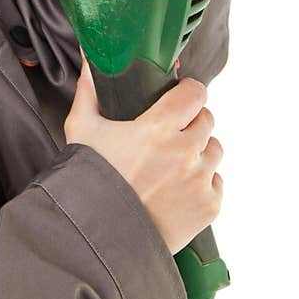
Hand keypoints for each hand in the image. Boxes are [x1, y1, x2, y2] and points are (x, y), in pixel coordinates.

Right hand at [63, 52, 224, 255]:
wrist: (99, 236)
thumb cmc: (89, 182)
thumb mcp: (81, 131)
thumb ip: (88, 92)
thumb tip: (89, 63)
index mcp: (158, 128)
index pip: (195, 93)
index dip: (187, 92)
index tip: (179, 96)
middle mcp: (185, 152)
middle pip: (206, 120)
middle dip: (190, 122)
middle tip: (169, 134)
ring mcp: (200, 180)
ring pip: (214, 150)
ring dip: (198, 152)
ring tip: (173, 164)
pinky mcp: (208, 206)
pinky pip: (216, 183)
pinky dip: (202, 183)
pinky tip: (177, 189)